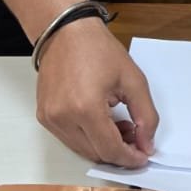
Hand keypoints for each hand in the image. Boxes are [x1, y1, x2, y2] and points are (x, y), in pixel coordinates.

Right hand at [35, 19, 158, 168]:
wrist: (65, 32)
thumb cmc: (97, 49)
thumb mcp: (133, 79)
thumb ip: (145, 116)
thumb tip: (146, 145)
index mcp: (86, 108)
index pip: (110, 150)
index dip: (130, 158)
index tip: (143, 155)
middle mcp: (63, 118)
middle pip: (95, 154)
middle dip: (119, 152)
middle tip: (136, 136)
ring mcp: (50, 119)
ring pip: (82, 150)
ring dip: (104, 146)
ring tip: (119, 125)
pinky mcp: (44, 116)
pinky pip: (70, 139)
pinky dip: (88, 138)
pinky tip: (101, 121)